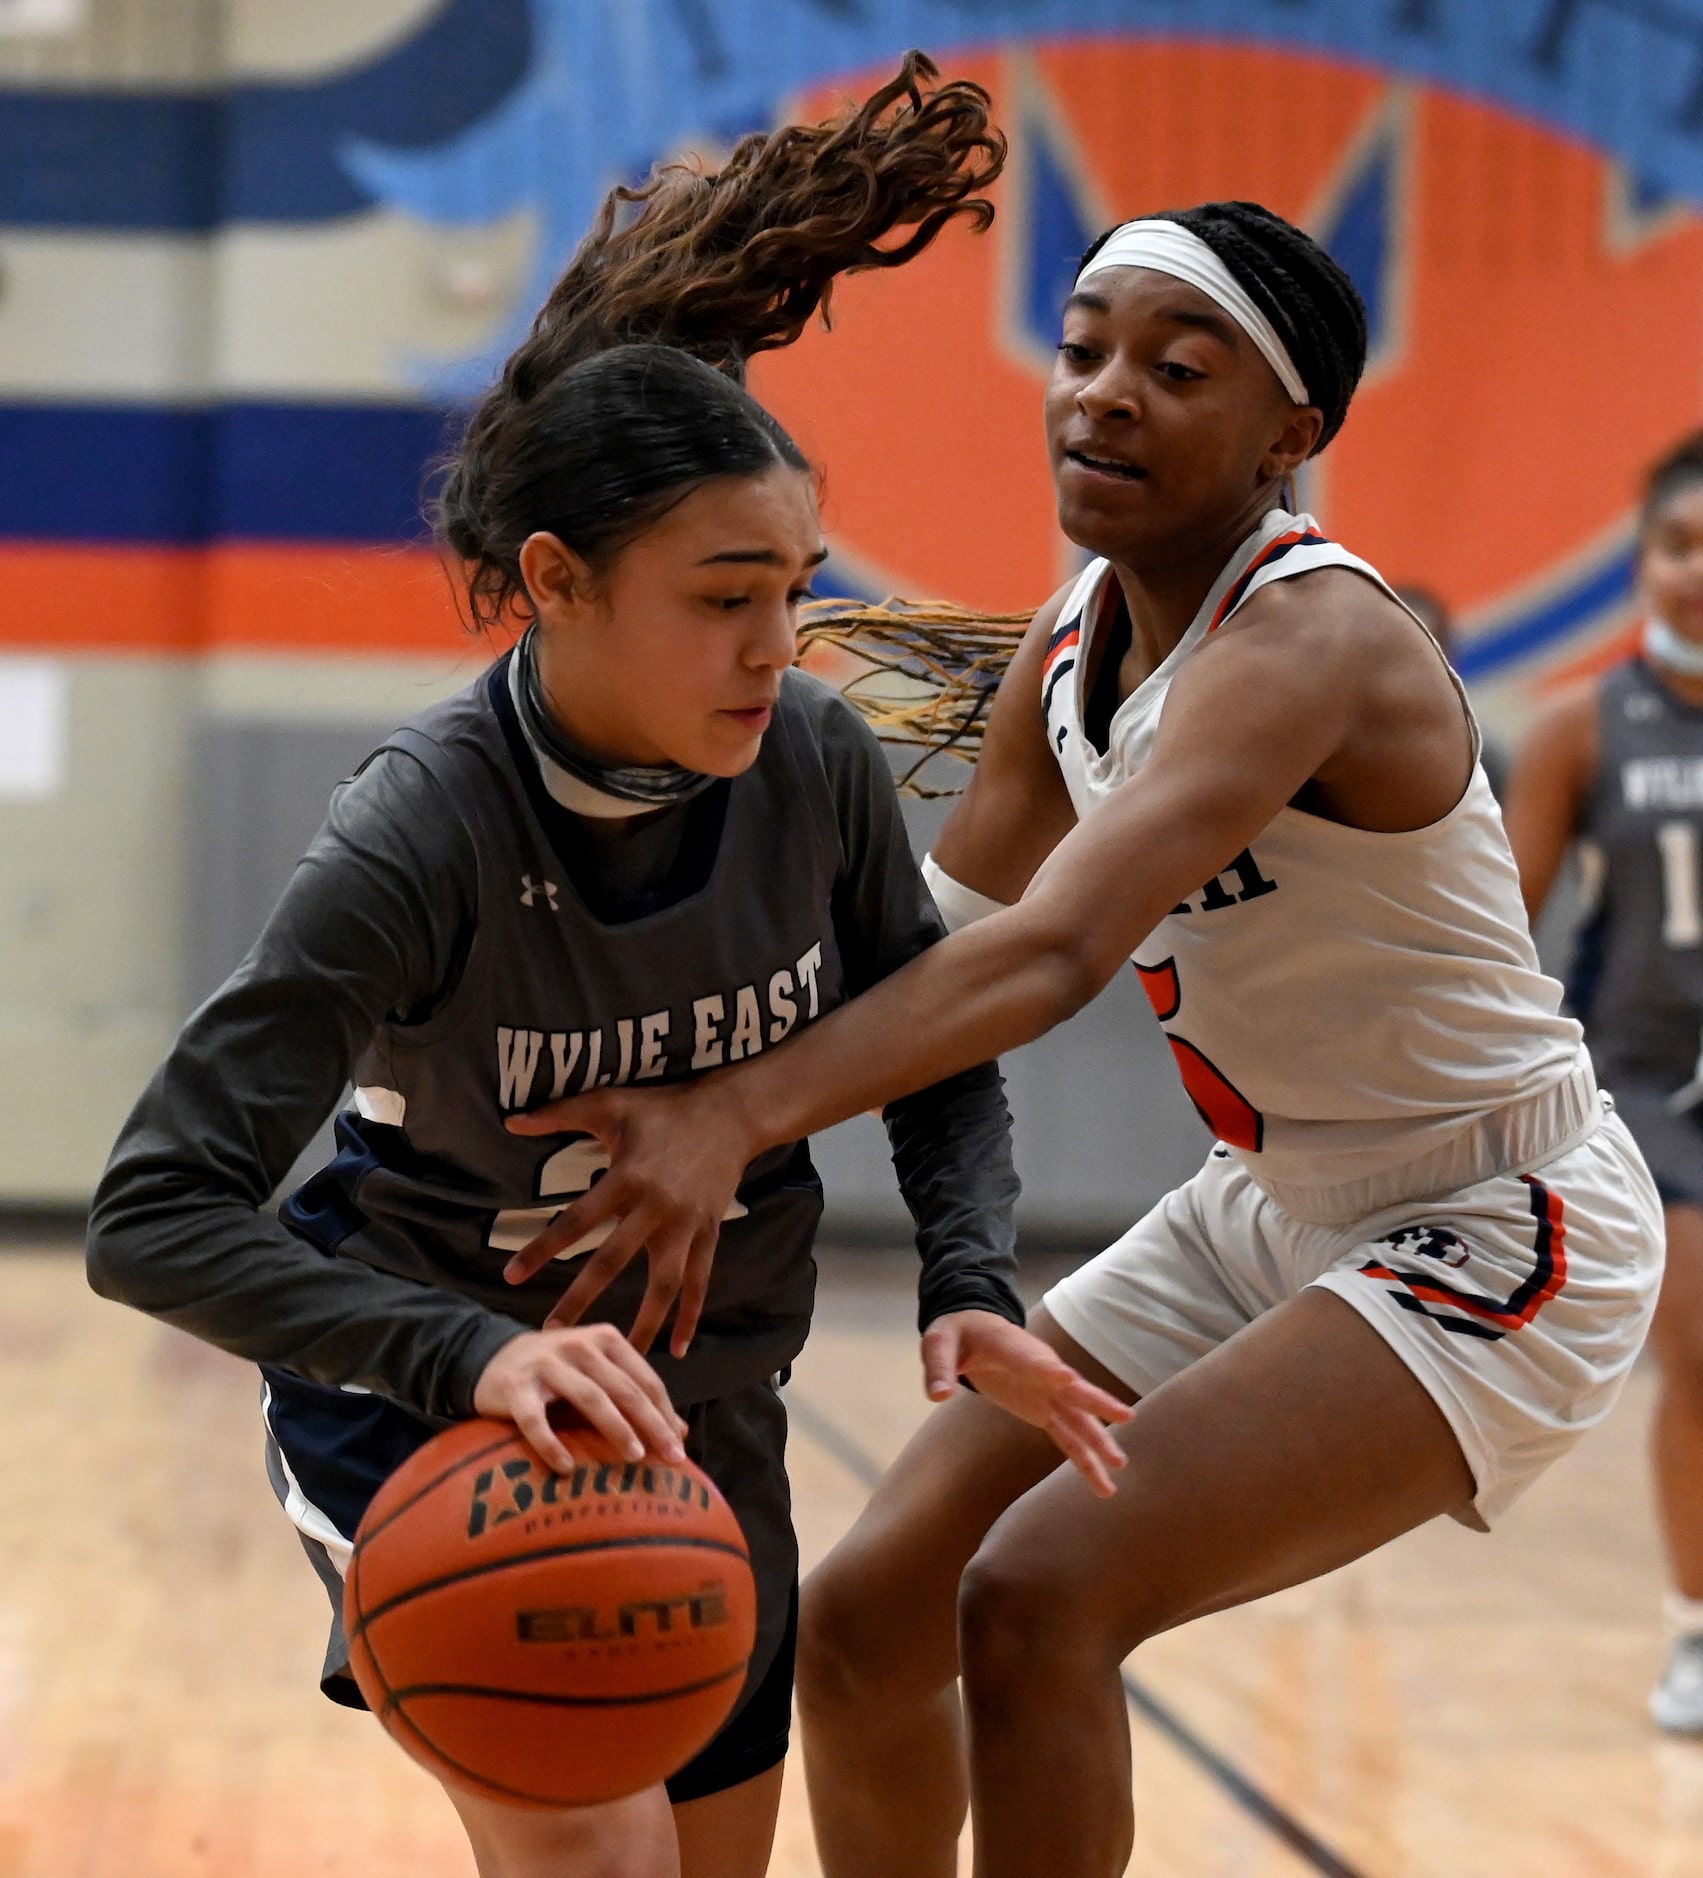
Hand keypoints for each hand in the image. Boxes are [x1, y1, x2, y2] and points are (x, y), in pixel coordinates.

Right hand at [473, 1324, 688, 1472]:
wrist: (492, 1357)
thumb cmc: (559, 1373)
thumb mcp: (598, 1375)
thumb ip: (634, 1395)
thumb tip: (680, 1431)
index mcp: (606, 1339)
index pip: (644, 1379)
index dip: (665, 1412)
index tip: (681, 1444)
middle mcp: (579, 1345)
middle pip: (624, 1389)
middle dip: (652, 1424)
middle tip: (672, 1458)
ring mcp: (545, 1363)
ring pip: (589, 1398)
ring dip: (615, 1429)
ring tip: (633, 1459)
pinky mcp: (514, 1386)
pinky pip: (535, 1419)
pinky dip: (551, 1444)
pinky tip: (566, 1468)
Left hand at [504, 1079, 757, 1357]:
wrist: (731, 1114)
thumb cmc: (663, 1108)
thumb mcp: (611, 1103)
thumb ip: (560, 1114)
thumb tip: (511, 1122)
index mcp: (628, 1177)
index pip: (576, 1220)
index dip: (543, 1249)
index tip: (511, 1277)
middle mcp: (656, 1207)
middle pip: (613, 1261)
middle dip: (580, 1298)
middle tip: (550, 1331)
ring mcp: (686, 1225)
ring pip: (663, 1284)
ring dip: (642, 1322)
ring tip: (619, 1355)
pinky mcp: (709, 1234)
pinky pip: (699, 1282)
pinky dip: (689, 1316)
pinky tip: (675, 1350)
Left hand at [921, 1310, 1133, 1496]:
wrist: (974, 1330)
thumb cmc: (957, 1336)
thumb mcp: (939, 1344)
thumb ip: (939, 1368)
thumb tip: (938, 1395)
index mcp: (1013, 1347)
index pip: (1031, 1359)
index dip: (1047, 1369)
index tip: (1067, 1380)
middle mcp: (1041, 1369)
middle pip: (1072, 1388)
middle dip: (1095, 1402)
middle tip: (1125, 1415)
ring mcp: (1048, 1391)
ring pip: (1079, 1417)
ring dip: (1098, 1440)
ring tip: (1121, 1464)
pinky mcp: (1045, 1409)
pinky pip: (1069, 1436)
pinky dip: (1085, 1459)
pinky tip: (1103, 1485)